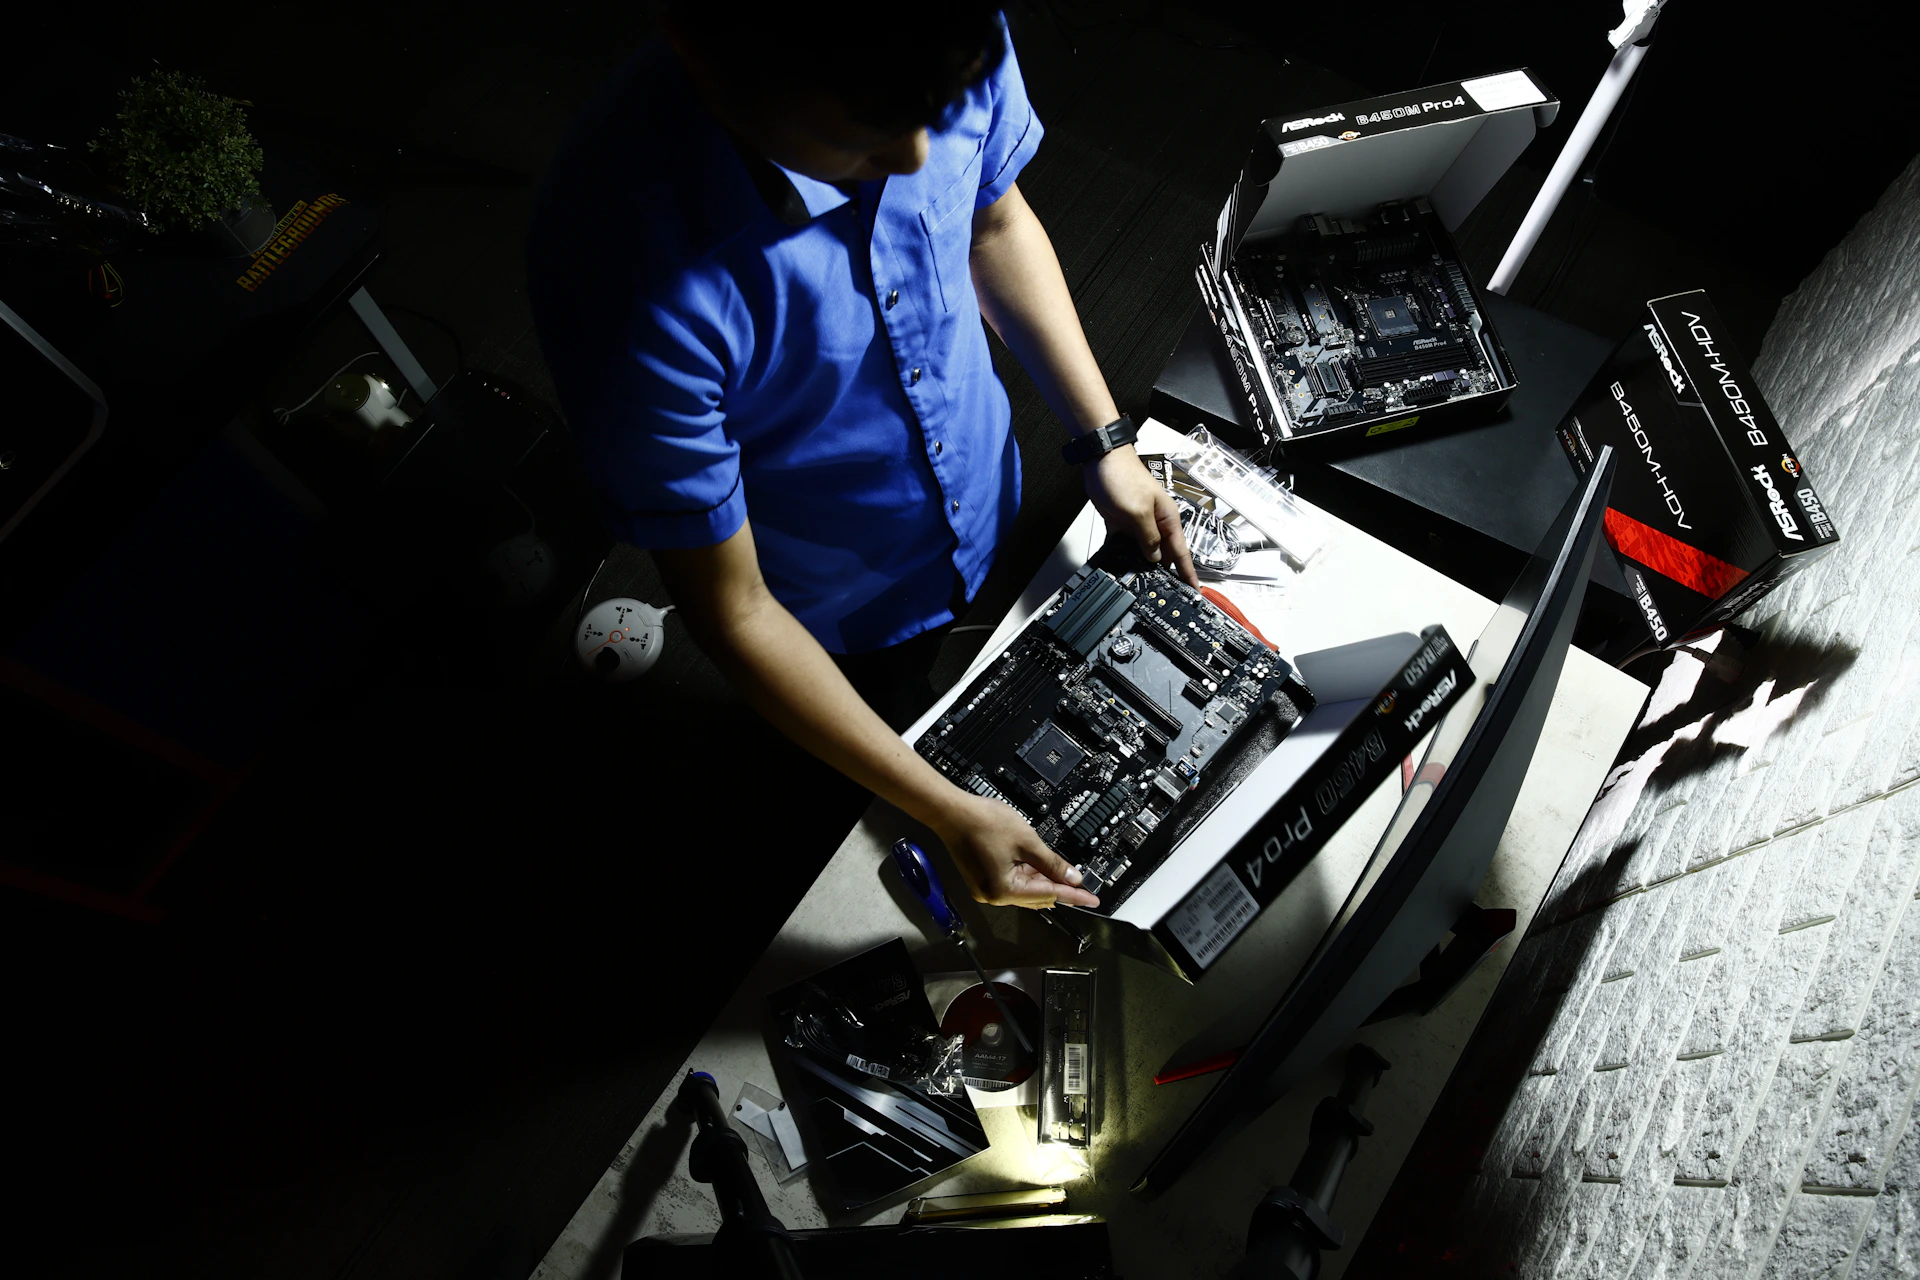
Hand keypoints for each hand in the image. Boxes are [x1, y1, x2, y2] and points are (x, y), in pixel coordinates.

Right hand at [931, 793, 1101, 909]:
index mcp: (1004, 890)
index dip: (1074, 896)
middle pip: (1036, 895)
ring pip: (1024, 889)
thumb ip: (1052, 863)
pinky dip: (1028, 876)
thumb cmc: (984, 823)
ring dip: (1044, 881)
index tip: (1092, 901)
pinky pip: (1012, 881)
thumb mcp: (1028, 842)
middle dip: (1059, 889)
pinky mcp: (982, 878)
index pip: (1049, 894)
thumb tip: (1072, 878)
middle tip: (1084, 887)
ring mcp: (986, 888)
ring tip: (1066, 875)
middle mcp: (993, 895)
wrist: (952, 812)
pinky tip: (1041, 869)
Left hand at [1082, 445, 1198, 587]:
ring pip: (1143, 551)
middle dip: (1165, 572)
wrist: (1101, 460)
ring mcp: (1138, 523)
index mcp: (1167, 518)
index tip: (1194, 588)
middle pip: (1163, 554)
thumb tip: (1155, 557)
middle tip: (1165, 593)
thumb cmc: (1124, 476)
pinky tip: (1119, 565)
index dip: (1188, 571)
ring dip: (1141, 565)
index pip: (1181, 551)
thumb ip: (1148, 537)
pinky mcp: (1121, 522)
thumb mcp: (1139, 511)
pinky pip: (1124, 544)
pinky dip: (1121, 554)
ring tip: (1141, 584)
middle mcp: (1155, 522)